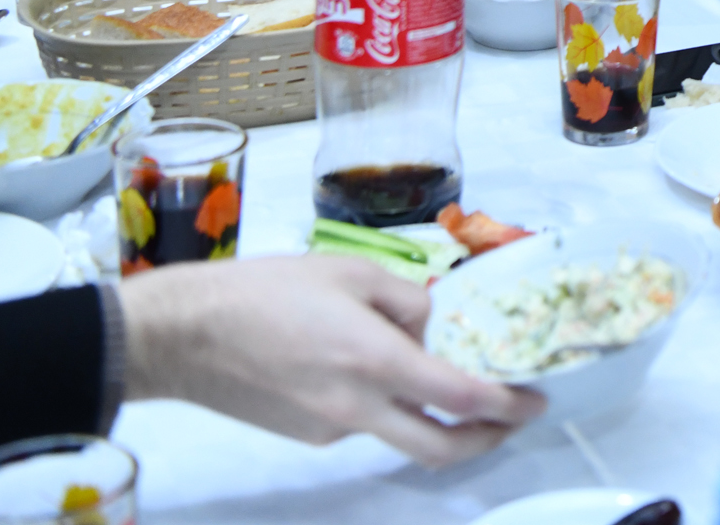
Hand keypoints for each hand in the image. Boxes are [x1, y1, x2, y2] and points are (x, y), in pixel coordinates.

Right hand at [122, 254, 542, 464]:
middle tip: (513, 417)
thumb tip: (434, 325)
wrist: (183, 336)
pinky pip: (362, 423)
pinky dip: (383, 404)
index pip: (462, 398)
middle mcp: (359, 409)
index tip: (535, 397)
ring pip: (399, 432)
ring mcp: (331, 430)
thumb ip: (406, 300)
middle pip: (441, 447)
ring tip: (439, 370)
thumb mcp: (349, 272)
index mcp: (376, 362)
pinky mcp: (306, 437)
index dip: (508, 404)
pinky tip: (368, 367)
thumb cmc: (265, 290)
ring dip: (432, 414)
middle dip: (488, 440)